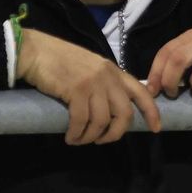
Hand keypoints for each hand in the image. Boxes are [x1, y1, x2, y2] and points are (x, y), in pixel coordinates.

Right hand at [16, 27, 162, 144]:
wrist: (35, 51)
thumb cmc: (60, 61)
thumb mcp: (92, 68)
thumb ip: (105, 84)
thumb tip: (110, 110)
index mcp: (115, 72)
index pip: (141, 93)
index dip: (151, 113)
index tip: (155, 129)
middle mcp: (109, 77)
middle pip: (124, 113)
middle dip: (115, 133)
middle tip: (102, 141)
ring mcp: (94, 83)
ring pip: (102, 120)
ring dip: (91, 137)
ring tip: (79, 140)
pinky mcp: (76, 90)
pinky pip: (82, 121)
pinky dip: (77, 134)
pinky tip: (70, 138)